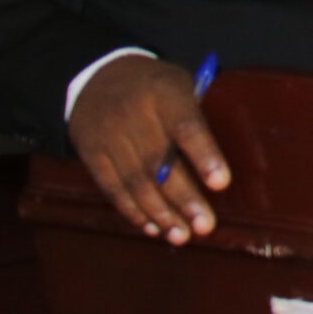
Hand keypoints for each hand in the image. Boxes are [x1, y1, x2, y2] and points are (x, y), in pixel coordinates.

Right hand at [67, 56, 228, 244]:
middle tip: (205, 226)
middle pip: (159, 162)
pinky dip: (133, 211)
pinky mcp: (91, 155)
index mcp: (165, 94)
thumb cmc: (155, 87)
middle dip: (184, 197)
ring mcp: (109, 137)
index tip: (221, 183)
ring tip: (182, 235)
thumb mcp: (181, 84)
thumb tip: (220, 167)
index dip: (204, 155)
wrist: (95, 77)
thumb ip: (197, 118)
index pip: (186, 126)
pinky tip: (153, 228)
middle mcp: (134, 116)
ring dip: (160, 213)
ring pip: (134, 181)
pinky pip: (112, 188)